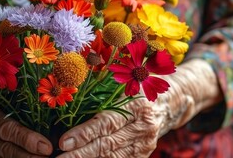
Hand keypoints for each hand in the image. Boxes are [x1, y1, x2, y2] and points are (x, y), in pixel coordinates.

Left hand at [56, 59, 221, 157]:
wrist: (169, 102)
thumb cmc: (137, 86)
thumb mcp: (124, 81)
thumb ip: (101, 88)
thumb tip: (66, 89)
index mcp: (137, 105)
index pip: (106, 123)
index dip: (83, 134)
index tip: (63, 142)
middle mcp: (144, 126)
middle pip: (107, 144)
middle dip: (80, 154)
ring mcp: (145, 144)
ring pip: (113, 157)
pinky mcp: (144, 155)